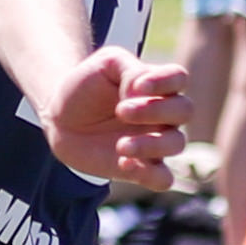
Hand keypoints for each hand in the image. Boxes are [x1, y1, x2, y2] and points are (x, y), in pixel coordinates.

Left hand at [39, 46, 189, 188]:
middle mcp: (162, 114)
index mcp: (157, 85)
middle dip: (155, 111)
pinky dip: (149, 175)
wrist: (61, 118)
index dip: (164, 82)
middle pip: (184, 110)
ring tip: (121, 145)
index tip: (136, 87)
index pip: (179, 78)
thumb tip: (141, 89)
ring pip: (177, 144)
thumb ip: (129, 70)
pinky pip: (163, 179)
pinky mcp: (142, 168)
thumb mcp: (105, 64)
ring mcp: (155, 142)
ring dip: (152, 144)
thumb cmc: (86, 86)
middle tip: (121, 111)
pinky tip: (123, 163)